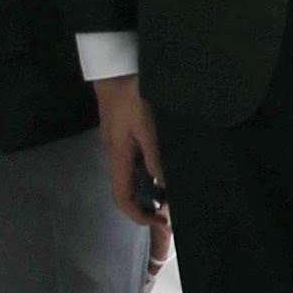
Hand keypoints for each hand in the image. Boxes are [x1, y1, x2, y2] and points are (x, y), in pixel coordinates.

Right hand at [92, 77, 173, 270]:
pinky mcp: (127, 135)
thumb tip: (163, 187)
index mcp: (118, 157)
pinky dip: (153, 171)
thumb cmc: (131, 96)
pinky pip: (139, 161)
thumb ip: (155, 156)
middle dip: (149, 206)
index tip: (160, 222)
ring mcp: (121, 145)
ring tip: (176, 192)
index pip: (122, 198)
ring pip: (135, 176)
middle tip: (175, 210)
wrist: (116, 70)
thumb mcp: (148, 127)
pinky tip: (169, 168)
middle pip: (129, 191)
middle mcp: (117, 155)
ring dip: (153, 188)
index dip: (138, 216)